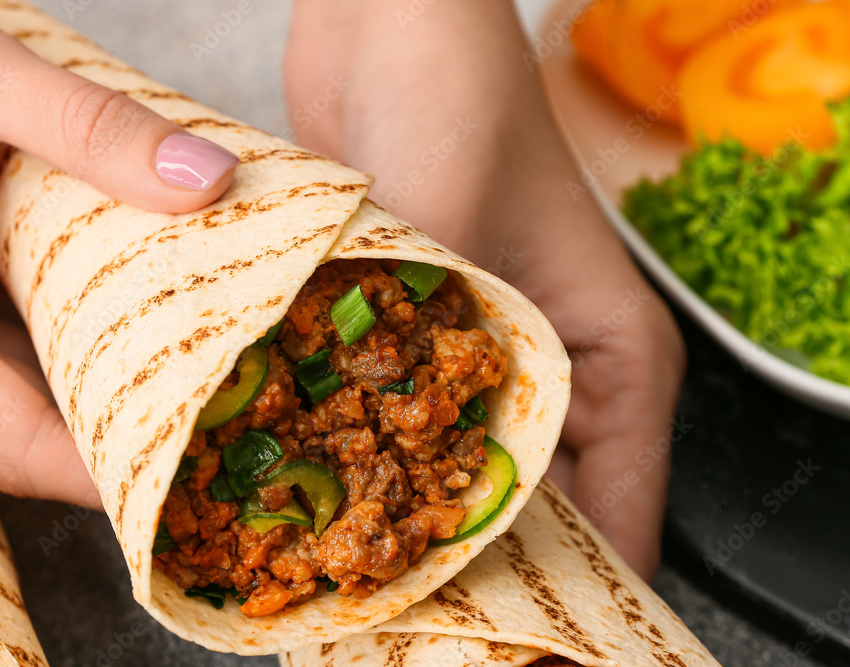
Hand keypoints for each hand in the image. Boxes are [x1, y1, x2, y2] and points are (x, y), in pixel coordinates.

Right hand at [0, 0, 239, 507]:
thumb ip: (85, 125)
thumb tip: (209, 180)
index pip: (10, 441)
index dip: (99, 473)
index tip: (183, 477)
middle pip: (18, 418)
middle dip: (113, 425)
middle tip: (215, 420)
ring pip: (12, 370)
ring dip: (97, 373)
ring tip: (195, 369)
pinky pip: (2, 315)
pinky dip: (69, 319)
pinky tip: (133, 299)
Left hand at [285, 0, 684, 578]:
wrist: (393, 9)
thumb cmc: (454, 87)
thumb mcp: (450, 225)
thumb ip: (426, 350)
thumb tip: (381, 469)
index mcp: (615, 360)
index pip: (615, 524)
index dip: (556, 596)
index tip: (481, 646)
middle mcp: (562, 365)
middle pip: (538, 510)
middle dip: (470, 570)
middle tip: (388, 621)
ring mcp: (491, 348)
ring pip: (468, 469)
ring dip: (413, 517)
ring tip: (346, 575)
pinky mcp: (425, 325)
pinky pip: (408, 417)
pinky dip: (373, 456)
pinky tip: (319, 490)